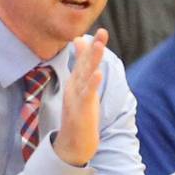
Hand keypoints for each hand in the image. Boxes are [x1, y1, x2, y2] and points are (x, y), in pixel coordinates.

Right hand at [54, 28, 106, 165]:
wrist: (72, 144)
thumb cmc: (78, 117)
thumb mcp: (80, 94)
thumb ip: (81, 78)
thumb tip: (82, 72)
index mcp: (75, 83)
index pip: (83, 61)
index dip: (90, 46)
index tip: (98, 31)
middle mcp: (74, 87)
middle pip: (84, 64)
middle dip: (94, 47)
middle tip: (102, 31)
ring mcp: (77, 97)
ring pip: (85, 75)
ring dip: (92, 60)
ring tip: (99, 45)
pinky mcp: (81, 109)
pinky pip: (87, 94)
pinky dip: (92, 83)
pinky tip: (98, 74)